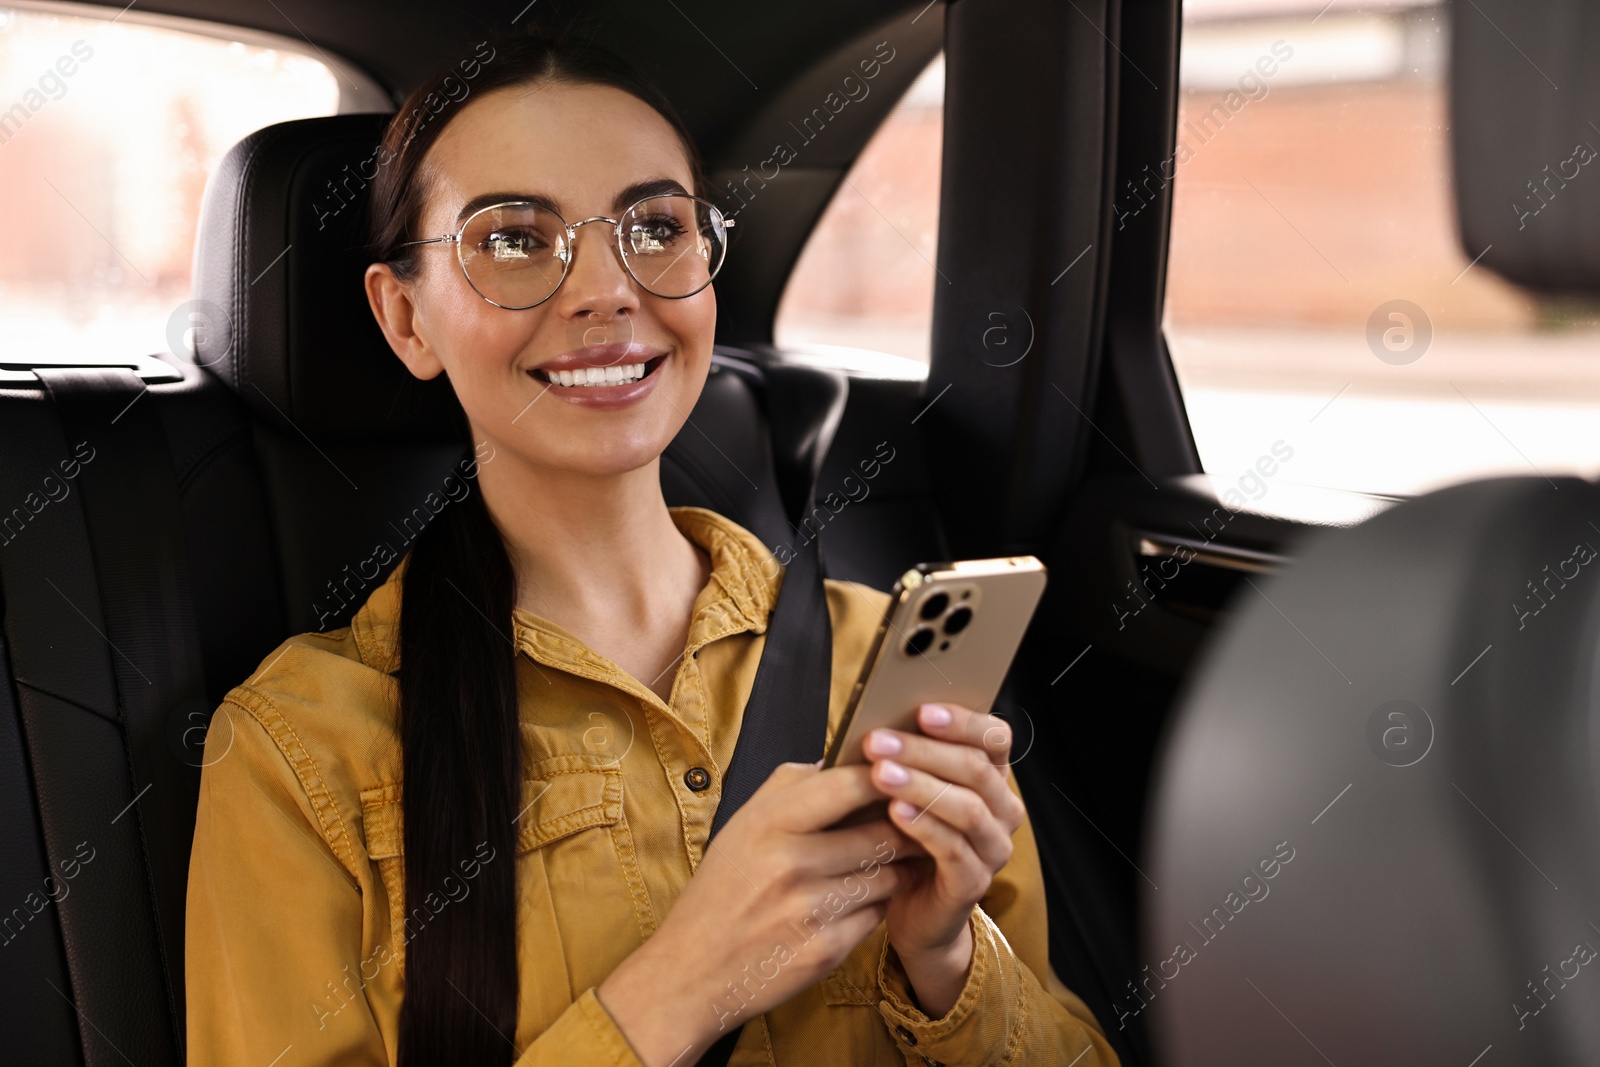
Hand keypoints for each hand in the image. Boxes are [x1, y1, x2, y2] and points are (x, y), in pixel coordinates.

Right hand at [596, 760, 919, 1065]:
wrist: (691, 972)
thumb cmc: (719, 893)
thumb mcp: (738, 827)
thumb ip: (784, 786)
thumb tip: (832, 761)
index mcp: (766, 824)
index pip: (846, 786)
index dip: (884, 778)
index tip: (901, 775)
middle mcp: (789, 864)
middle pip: (880, 834)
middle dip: (903, 829)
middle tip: (914, 825)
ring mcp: (809, 911)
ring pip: (887, 876)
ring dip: (896, 869)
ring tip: (891, 863)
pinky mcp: (825, 950)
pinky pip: (877, 916)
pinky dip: (876, 907)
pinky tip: (861, 903)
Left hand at [862, 703, 1026, 1015]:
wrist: (912, 909)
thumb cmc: (904, 838)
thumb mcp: (907, 791)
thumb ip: (904, 760)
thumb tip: (873, 723)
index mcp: (991, 778)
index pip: (995, 738)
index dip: (963, 722)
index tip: (922, 711)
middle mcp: (1002, 810)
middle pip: (976, 769)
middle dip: (924, 751)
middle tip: (877, 741)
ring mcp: (993, 848)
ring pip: (969, 808)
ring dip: (922, 786)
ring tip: (881, 774)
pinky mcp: (974, 883)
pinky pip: (955, 850)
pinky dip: (925, 827)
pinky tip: (895, 813)